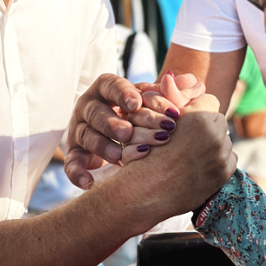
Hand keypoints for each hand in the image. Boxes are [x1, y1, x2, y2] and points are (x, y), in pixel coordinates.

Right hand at [64, 72, 200, 188]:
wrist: (114, 134)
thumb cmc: (137, 114)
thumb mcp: (151, 101)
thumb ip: (171, 93)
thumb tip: (194, 83)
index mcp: (106, 89)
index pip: (111, 85)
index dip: (122, 93)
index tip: (136, 103)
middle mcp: (89, 107)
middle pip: (96, 112)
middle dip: (112, 123)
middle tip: (128, 133)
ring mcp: (80, 130)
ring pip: (86, 136)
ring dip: (101, 146)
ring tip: (119, 157)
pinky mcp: (75, 153)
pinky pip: (72, 164)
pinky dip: (78, 173)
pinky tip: (90, 182)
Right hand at [119, 93, 236, 221]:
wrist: (146, 191)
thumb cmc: (146, 152)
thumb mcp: (156, 119)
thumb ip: (170, 95)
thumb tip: (172, 75)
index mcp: (200, 117)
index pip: (209, 100)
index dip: (195, 108)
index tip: (184, 118)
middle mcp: (215, 135)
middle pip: (218, 119)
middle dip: (206, 125)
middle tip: (187, 135)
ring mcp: (221, 156)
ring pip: (223, 139)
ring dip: (212, 142)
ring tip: (190, 152)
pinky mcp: (224, 173)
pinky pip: (228, 158)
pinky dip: (216, 160)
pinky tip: (197, 165)